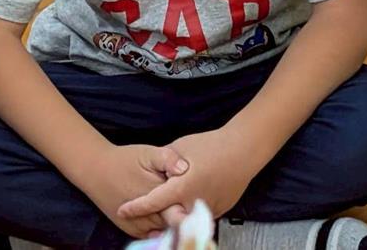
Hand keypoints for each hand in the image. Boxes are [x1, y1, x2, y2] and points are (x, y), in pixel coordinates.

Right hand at [81, 144, 189, 238]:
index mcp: (156, 194)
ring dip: (175, 225)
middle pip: (176, 223)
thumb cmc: (124, 160)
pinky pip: (152, 235)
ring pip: (165, 231)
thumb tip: (185, 168)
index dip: (196, 209)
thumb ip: (168, 158)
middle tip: (199, 214)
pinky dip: (161, 231)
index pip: (184, 210)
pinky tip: (168, 222)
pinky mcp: (131, 229)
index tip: (204, 207)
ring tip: (185, 218)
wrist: (96, 171)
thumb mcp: (147, 153)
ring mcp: (139, 225)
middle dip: (187, 218)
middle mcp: (148, 214)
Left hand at [117, 129, 256, 226]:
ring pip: (186, 220)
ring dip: (174, 217)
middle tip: (142, 217)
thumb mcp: (181, 147)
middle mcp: (194, 202)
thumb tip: (152, 170)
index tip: (122, 209)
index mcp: (182, 186)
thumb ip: (164, 162)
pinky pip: (200, 216)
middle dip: (155, 221)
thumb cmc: (211, 145)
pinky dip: (190, 212)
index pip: (153, 201)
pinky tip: (185, 205)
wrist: (244, 150)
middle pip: (168, 220)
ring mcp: (209, 209)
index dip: (136, 207)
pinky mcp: (220, 210)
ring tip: (165, 210)